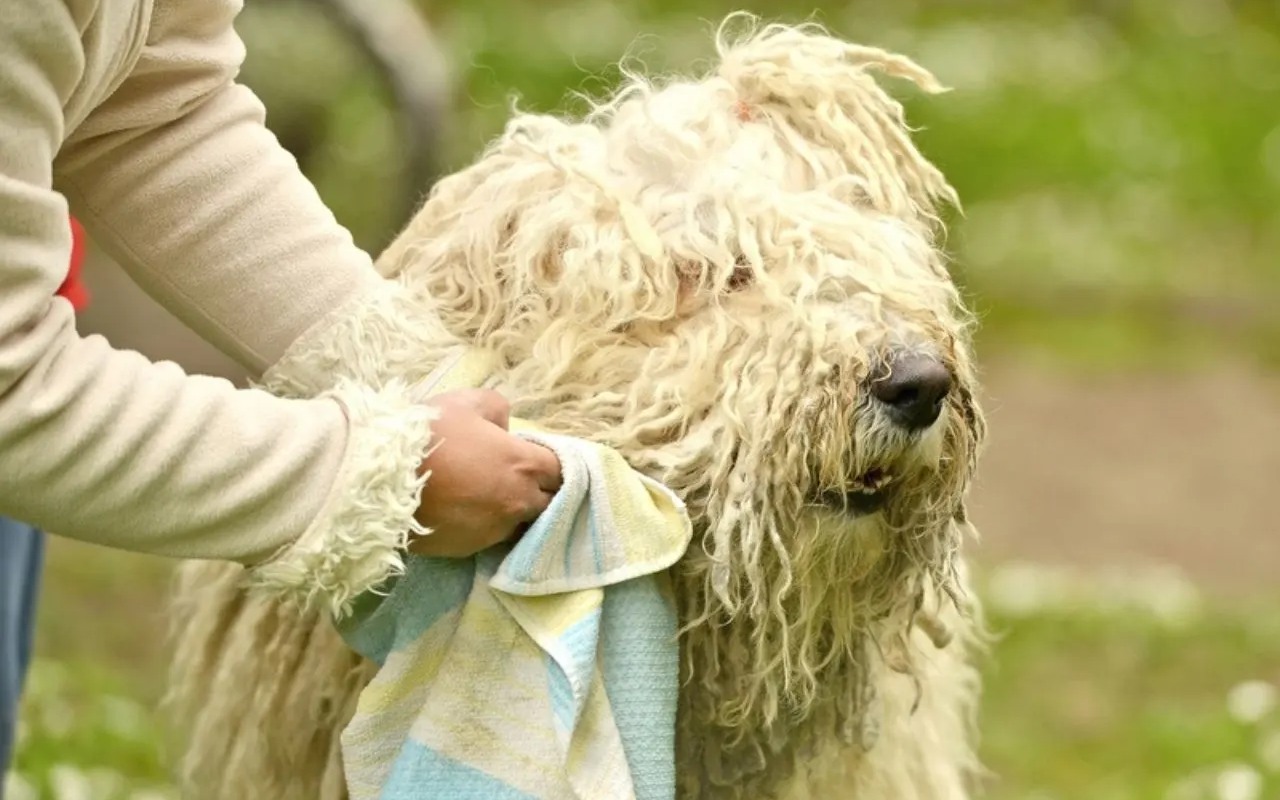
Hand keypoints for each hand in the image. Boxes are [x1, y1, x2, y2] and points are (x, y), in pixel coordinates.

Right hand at [409, 388, 560, 556]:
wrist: (381, 478)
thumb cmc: (428, 434)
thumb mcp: (466, 403)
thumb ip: (498, 410)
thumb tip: (504, 428)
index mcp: (525, 464)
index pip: (562, 469)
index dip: (552, 462)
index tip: (538, 458)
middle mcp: (519, 502)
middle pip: (548, 501)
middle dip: (541, 490)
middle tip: (518, 478)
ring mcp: (495, 530)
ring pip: (519, 522)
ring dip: (512, 510)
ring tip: (488, 496)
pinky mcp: (470, 549)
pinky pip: (488, 536)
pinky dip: (483, 524)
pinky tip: (464, 512)